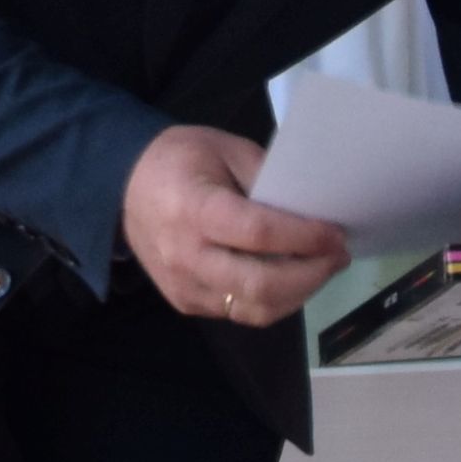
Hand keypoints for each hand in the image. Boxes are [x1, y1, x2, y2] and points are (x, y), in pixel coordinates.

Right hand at [122, 126, 351, 330]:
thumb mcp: (226, 148)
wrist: (123, 186)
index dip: (305, 238)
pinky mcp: (186, 303)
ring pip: (255, 309)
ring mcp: (184, 286)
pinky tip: (290, 278)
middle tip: (338, 255)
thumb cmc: (180, 159)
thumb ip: (267, 178)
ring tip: (320, 268)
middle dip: (311, 274)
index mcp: (195, 209)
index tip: (337, 234)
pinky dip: (274, 300)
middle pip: (261, 285)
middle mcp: (186, 256)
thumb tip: (312, 211)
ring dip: (299, 294)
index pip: (259, 234)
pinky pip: (240, 313)